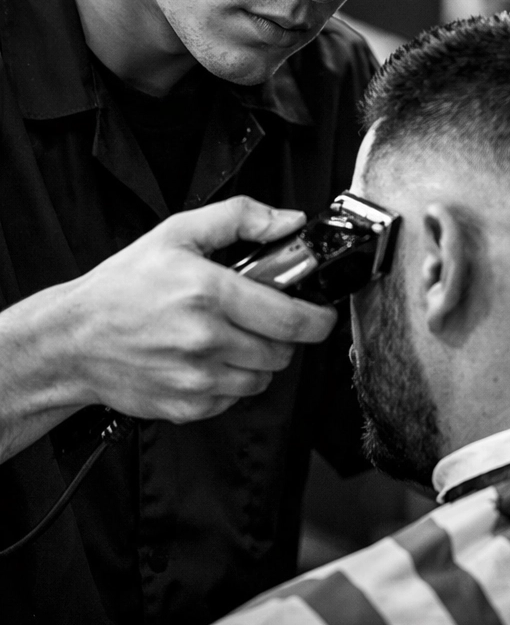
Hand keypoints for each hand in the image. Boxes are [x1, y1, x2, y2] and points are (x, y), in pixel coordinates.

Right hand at [60, 196, 337, 422]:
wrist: (72, 340)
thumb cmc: (123, 287)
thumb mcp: (178, 233)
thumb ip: (240, 218)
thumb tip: (289, 222)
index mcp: (209, 293)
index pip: (290, 318)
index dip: (318, 318)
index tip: (322, 313)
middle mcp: (205, 339)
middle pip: (283, 350)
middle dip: (285, 334)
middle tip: (266, 318)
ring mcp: (196, 378)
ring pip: (263, 377)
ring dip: (261, 358)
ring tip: (235, 336)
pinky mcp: (186, 406)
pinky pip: (235, 398)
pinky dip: (233, 381)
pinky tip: (211, 358)